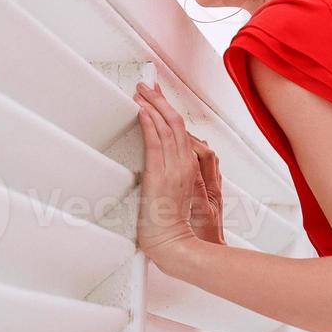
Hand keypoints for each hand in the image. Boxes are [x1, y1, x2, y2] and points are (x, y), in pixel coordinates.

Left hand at [132, 81, 221, 262]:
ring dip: (152, 105)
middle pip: (175, 123)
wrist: (175, 245)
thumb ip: (175, 179)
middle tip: (147, 86)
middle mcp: (185, 165)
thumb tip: (162, 167)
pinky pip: (156, 142)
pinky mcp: (161, 175)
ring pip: (166, 127)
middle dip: (160, 100)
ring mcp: (174, 169)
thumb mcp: (179, 197)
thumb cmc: (174, 228)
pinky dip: (149, 124)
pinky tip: (142, 110)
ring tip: (141, 91)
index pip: (181, 131)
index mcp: (190, 169)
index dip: (169, 111)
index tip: (159, 98)